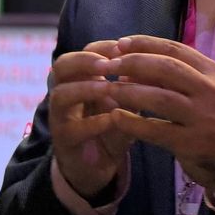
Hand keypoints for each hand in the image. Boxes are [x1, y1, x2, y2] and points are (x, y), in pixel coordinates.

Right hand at [50, 40, 134, 198]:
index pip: (84, 52)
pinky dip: (92, 123)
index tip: (124, 47)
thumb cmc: (110, 129)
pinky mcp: (64, 141)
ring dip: (85, 88)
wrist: (95, 167)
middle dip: (84, 61)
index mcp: (81, 78)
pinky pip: (72, 129)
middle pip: (62, 66)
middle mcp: (66, 93)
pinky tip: (111, 119)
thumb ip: (135, 86)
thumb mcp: (125, 104)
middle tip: (107, 64)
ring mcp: (61, 117)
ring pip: (60, 95)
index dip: (103, 47)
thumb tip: (153, 64)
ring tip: (108, 88)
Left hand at [104, 35, 214, 191]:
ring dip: (129, 92)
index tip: (119, 43)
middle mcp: (210, 91)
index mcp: (212, 71)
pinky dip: (133, 123)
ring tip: (107, 89)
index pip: (174, 49)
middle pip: (166, 69)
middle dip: (133, 63)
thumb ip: (176, 75)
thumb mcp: (205, 88)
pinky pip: (156, 130)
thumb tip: (132, 64)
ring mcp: (202, 118)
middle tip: (108, 65)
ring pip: (160, 98)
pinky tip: (115, 117)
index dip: (145, 44)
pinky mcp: (192, 143)